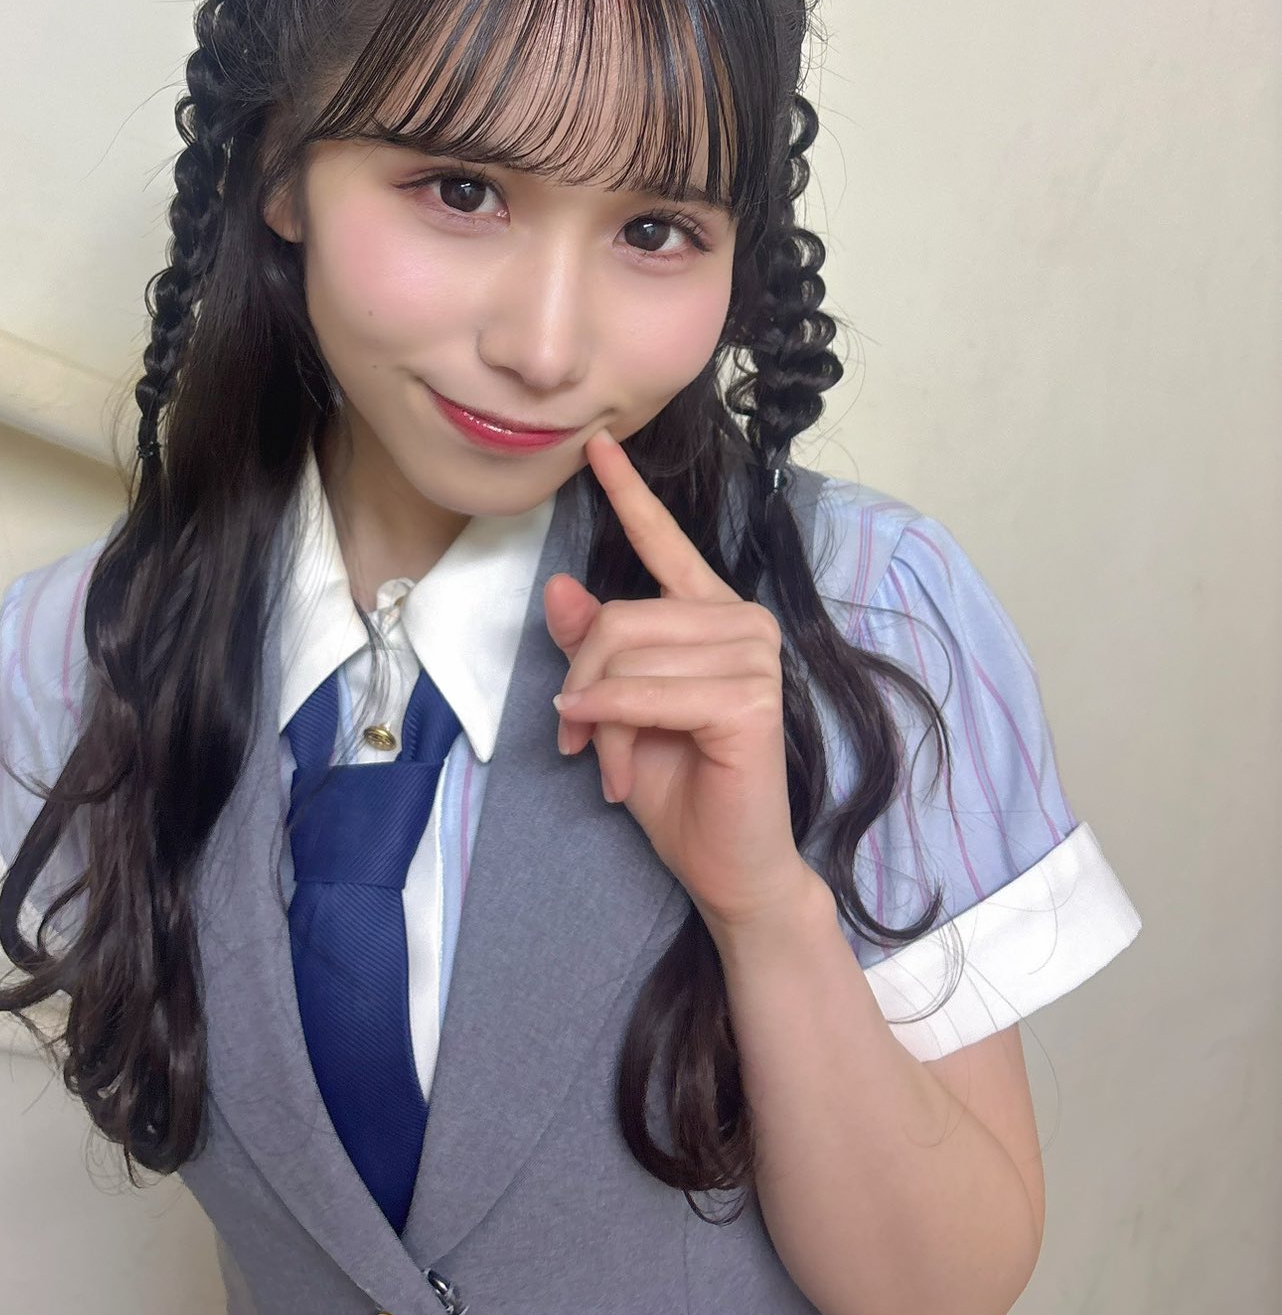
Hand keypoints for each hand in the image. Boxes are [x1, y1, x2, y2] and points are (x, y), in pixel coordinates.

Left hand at [543, 427, 823, 936]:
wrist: (732, 868)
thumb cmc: (680, 790)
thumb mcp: (616, 711)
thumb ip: (594, 650)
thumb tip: (561, 589)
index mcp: (712, 615)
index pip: (664, 542)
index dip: (628, 494)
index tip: (596, 446)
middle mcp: (741, 621)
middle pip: (618, 618)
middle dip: (582, 686)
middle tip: (580, 742)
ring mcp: (753, 657)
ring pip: (624, 657)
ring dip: (596, 719)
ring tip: (608, 765)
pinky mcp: (748, 699)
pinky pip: (643, 693)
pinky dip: (609, 723)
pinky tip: (609, 763)